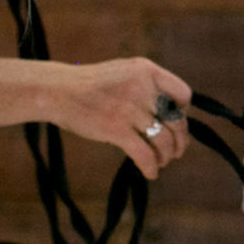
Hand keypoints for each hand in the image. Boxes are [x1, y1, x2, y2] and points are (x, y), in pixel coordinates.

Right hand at [46, 58, 191, 179]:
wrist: (59, 90)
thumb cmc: (91, 85)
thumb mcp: (125, 73)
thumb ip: (147, 85)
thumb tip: (169, 110)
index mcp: (147, 71)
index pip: (183, 93)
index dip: (184, 112)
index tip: (176, 123)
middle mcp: (143, 88)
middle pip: (176, 120)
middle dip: (180, 140)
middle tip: (176, 151)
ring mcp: (130, 109)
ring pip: (163, 139)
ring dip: (166, 155)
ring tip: (162, 162)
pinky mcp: (116, 129)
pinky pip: (144, 153)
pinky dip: (151, 166)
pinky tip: (150, 173)